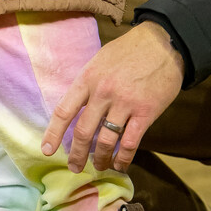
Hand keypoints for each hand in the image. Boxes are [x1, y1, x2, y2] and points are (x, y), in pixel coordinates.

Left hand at [41, 22, 183, 172]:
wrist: (164, 43)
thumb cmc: (130, 50)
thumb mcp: (100, 60)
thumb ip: (89, 83)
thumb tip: (79, 107)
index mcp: (88, 79)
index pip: (64, 111)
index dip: (53, 134)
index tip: (46, 150)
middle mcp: (103, 93)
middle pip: (83, 131)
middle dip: (76, 154)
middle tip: (74, 167)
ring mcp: (124, 103)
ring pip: (105, 141)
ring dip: (100, 159)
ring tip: (99, 166)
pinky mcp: (145, 112)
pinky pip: (129, 143)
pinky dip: (123, 158)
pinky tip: (120, 164)